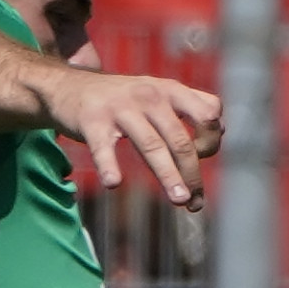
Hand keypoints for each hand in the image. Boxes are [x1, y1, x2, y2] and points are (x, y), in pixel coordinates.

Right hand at [52, 66, 223, 205]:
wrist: (67, 86)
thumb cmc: (122, 98)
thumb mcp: (158, 92)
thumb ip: (191, 105)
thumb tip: (221, 131)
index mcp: (170, 90)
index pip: (207, 114)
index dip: (210, 141)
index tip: (201, 160)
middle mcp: (149, 96)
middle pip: (181, 140)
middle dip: (192, 173)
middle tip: (194, 201)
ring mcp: (120, 108)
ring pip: (151, 146)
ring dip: (168, 175)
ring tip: (180, 200)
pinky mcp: (92, 121)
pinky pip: (103, 148)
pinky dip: (108, 166)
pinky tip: (114, 183)